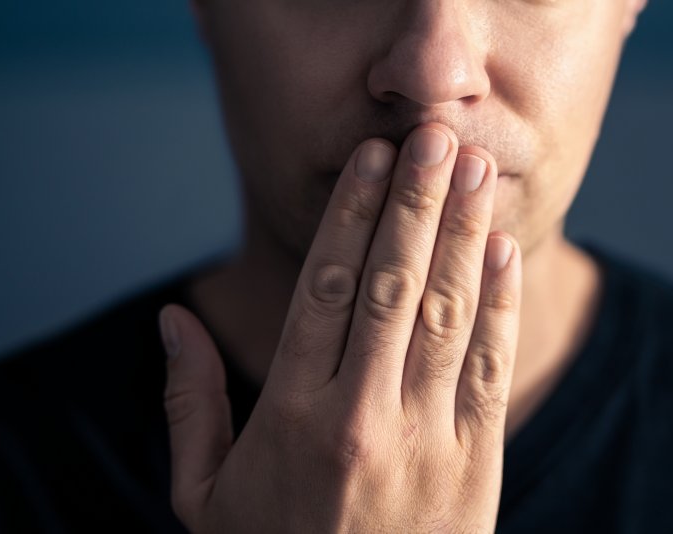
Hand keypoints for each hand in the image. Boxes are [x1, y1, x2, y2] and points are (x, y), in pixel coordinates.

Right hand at [160, 123, 521, 532]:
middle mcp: (360, 416)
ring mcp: (425, 439)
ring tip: (472, 169)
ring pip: (447, 313)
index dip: (350, 217)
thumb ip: (189, 403)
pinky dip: (500, 302)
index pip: (324, 290)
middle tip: (430, 135)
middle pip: (390, 285)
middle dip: (413, 202)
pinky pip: (491, 367)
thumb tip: (171, 319)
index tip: (369, 161)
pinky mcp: (476, 463)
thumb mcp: (203, 495)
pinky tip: (501, 247)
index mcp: (290, 416)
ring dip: (462, 233)